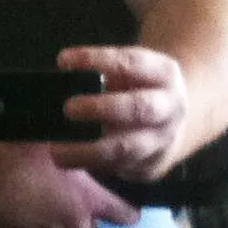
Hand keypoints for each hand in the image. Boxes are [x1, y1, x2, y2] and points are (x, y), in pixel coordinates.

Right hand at [0, 142, 140, 227]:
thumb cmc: (17, 151)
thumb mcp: (54, 142)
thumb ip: (74, 149)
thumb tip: (82, 143)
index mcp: (85, 202)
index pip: (119, 212)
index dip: (126, 212)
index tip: (132, 214)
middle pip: (86, 226)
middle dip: (80, 213)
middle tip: (63, 191)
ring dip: (52, 222)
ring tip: (34, 198)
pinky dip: (27, 226)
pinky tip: (13, 206)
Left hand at [49, 45, 188, 181]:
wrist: (171, 123)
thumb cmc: (137, 89)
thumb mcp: (129, 73)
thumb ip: (102, 74)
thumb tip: (60, 81)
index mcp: (164, 74)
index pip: (131, 63)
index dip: (97, 59)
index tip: (63, 61)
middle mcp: (170, 107)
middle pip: (139, 108)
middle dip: (101, 108)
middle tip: (68, 108)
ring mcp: (163, 140)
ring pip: (127, 148)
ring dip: (89, 151)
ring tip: (56, 151)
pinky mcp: (152, 166)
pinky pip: (119, 167)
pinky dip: (92, 164)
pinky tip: (70, 160)